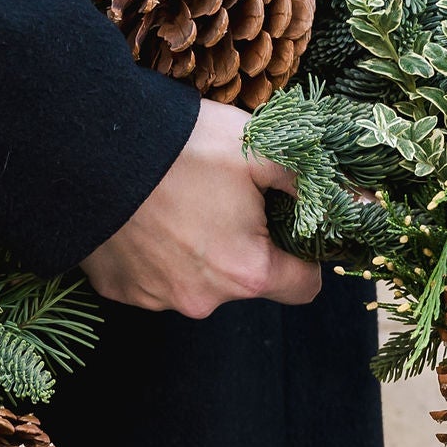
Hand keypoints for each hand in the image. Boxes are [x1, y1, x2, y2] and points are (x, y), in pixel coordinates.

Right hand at [80, 99, 319, 317]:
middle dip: (245, 243)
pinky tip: (142, 212)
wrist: (82, 147)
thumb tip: (365, 198)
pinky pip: (152, 277)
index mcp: (248, 272)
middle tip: (222, 193)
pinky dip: (154, 251)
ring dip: (197, 247)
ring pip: (199, 278)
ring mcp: (157, 299)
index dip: (305, 253)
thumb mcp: (258, 147)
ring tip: (175, 197)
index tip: (287, 219)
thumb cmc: (179, 146)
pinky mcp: (119, 290)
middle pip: (248, 280)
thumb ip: (313, 176)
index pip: (304, 287)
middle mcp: (205, 300)